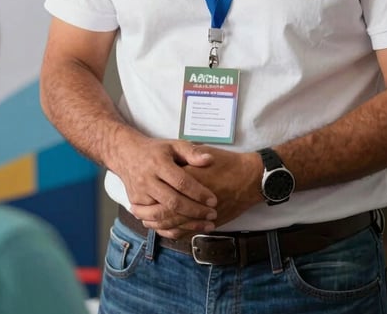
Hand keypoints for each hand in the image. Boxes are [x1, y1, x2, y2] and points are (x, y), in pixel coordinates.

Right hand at [113, 137, 218, 234]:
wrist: (126, 154)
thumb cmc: (155, 150)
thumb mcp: (173, 145)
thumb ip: (192, 152)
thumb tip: (209, 160)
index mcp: (158, 163)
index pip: (181, 182)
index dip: (198, 192)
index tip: (213, 200)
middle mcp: (147, 179)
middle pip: (172, 201)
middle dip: (195, 211)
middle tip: (212, 215)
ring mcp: (139, 193)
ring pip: (162, 215)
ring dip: (184, 223)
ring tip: (204, 225)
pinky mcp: (135, 203)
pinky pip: (154, 220)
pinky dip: (171, 227)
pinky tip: (186, 228)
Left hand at [146, 147, 263, 237]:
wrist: (251, 177)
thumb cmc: (227, 163)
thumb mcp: (204, 154)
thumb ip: (186, 159)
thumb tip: (169, 163)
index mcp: (190, 178)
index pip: (164, 188)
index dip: (148, 193)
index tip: (137, 192)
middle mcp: (195, 197)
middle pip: (164, 209)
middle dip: (148, 211)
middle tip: (135, 209)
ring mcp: (203, 212)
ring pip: (174, 223)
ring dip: (157, 223)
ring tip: (145, 219)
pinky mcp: (210, 221)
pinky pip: (188, 231)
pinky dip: (173, 231)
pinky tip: (164, 229)